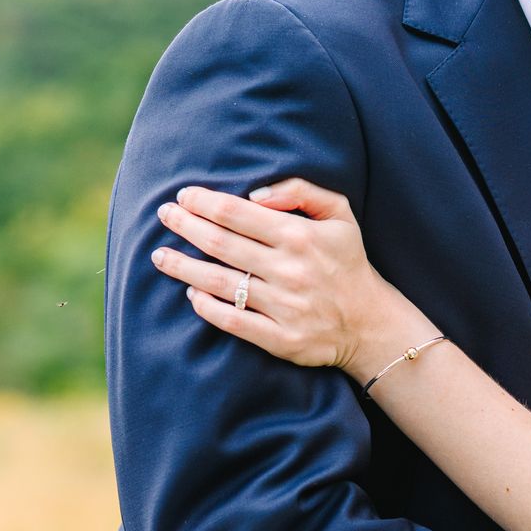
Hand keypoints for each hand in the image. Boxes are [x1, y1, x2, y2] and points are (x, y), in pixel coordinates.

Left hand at [152, 178, 405, 375]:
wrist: (370, 322)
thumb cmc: (347, 262)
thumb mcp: (340, 214)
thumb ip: (301, 191)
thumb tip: (255, 195)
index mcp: (300, 236)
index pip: (237, 213)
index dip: (203, 202)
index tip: (183, 196)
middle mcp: (289, 271)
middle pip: (220, 244)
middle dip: (185, 226)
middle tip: (163, 215)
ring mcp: (284, 307)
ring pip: (219, 283)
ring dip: (183, 267)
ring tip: (159, 256)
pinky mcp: (281, 339)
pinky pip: (232, 321)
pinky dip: (206, 307)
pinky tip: (191, 293)